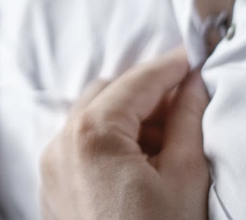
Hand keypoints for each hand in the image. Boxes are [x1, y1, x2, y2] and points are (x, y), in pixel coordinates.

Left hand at [39, 48, 210, 219]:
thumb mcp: (185, 179)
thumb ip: (188, 123)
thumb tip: (194, 86)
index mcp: (90, 134)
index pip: (136, 82)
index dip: (169, 66)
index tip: (194, 57)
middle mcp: (60, 143)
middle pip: (105, 93)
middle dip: (145, 90)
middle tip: (187, 98)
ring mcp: (50, 166)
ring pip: (88, 117)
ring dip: (126, 115)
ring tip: (169, 134)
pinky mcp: (52, 188)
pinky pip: (77, 145)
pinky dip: (107, 139)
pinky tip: (142, 157)